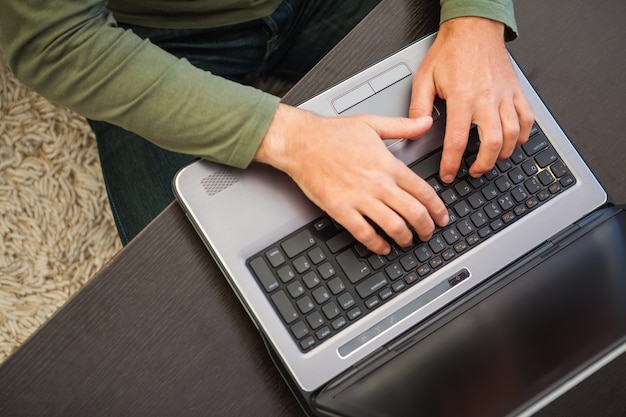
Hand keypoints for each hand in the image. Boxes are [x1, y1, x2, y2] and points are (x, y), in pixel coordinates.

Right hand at [254, 104, 448, 254]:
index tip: (441, 217)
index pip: (423, 191)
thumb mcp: (372, 123)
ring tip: (408, 241)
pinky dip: (377, 244)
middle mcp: (377, 183)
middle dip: (426, 227)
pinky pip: (364, 233)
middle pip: (413, 212)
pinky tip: (382, 247)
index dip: (437, 208)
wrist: (300, 142)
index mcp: (388, 165)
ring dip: (405, 238)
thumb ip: (403, 126)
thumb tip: (426, 122)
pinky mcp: (341, 209)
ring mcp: (359, 198)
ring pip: (393, 226)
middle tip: (429, 233)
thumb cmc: (331, 133)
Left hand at [410, 17, 534, 182]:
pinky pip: (528, 119)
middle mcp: (486, 98)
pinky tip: (513, 143)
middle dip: (483, 164)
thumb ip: (418, 108)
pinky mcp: (516, 92)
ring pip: (513, 134)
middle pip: (492, 142)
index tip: (448, 174)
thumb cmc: (450, 52)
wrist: (474, 28)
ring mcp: (505, 95)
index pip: (458, 140)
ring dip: (502, 154)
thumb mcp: (424, 78)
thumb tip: (415, 132)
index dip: (452, 163)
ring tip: (489, 161)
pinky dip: (523, 136)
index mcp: (462, 96)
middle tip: (472, 172)